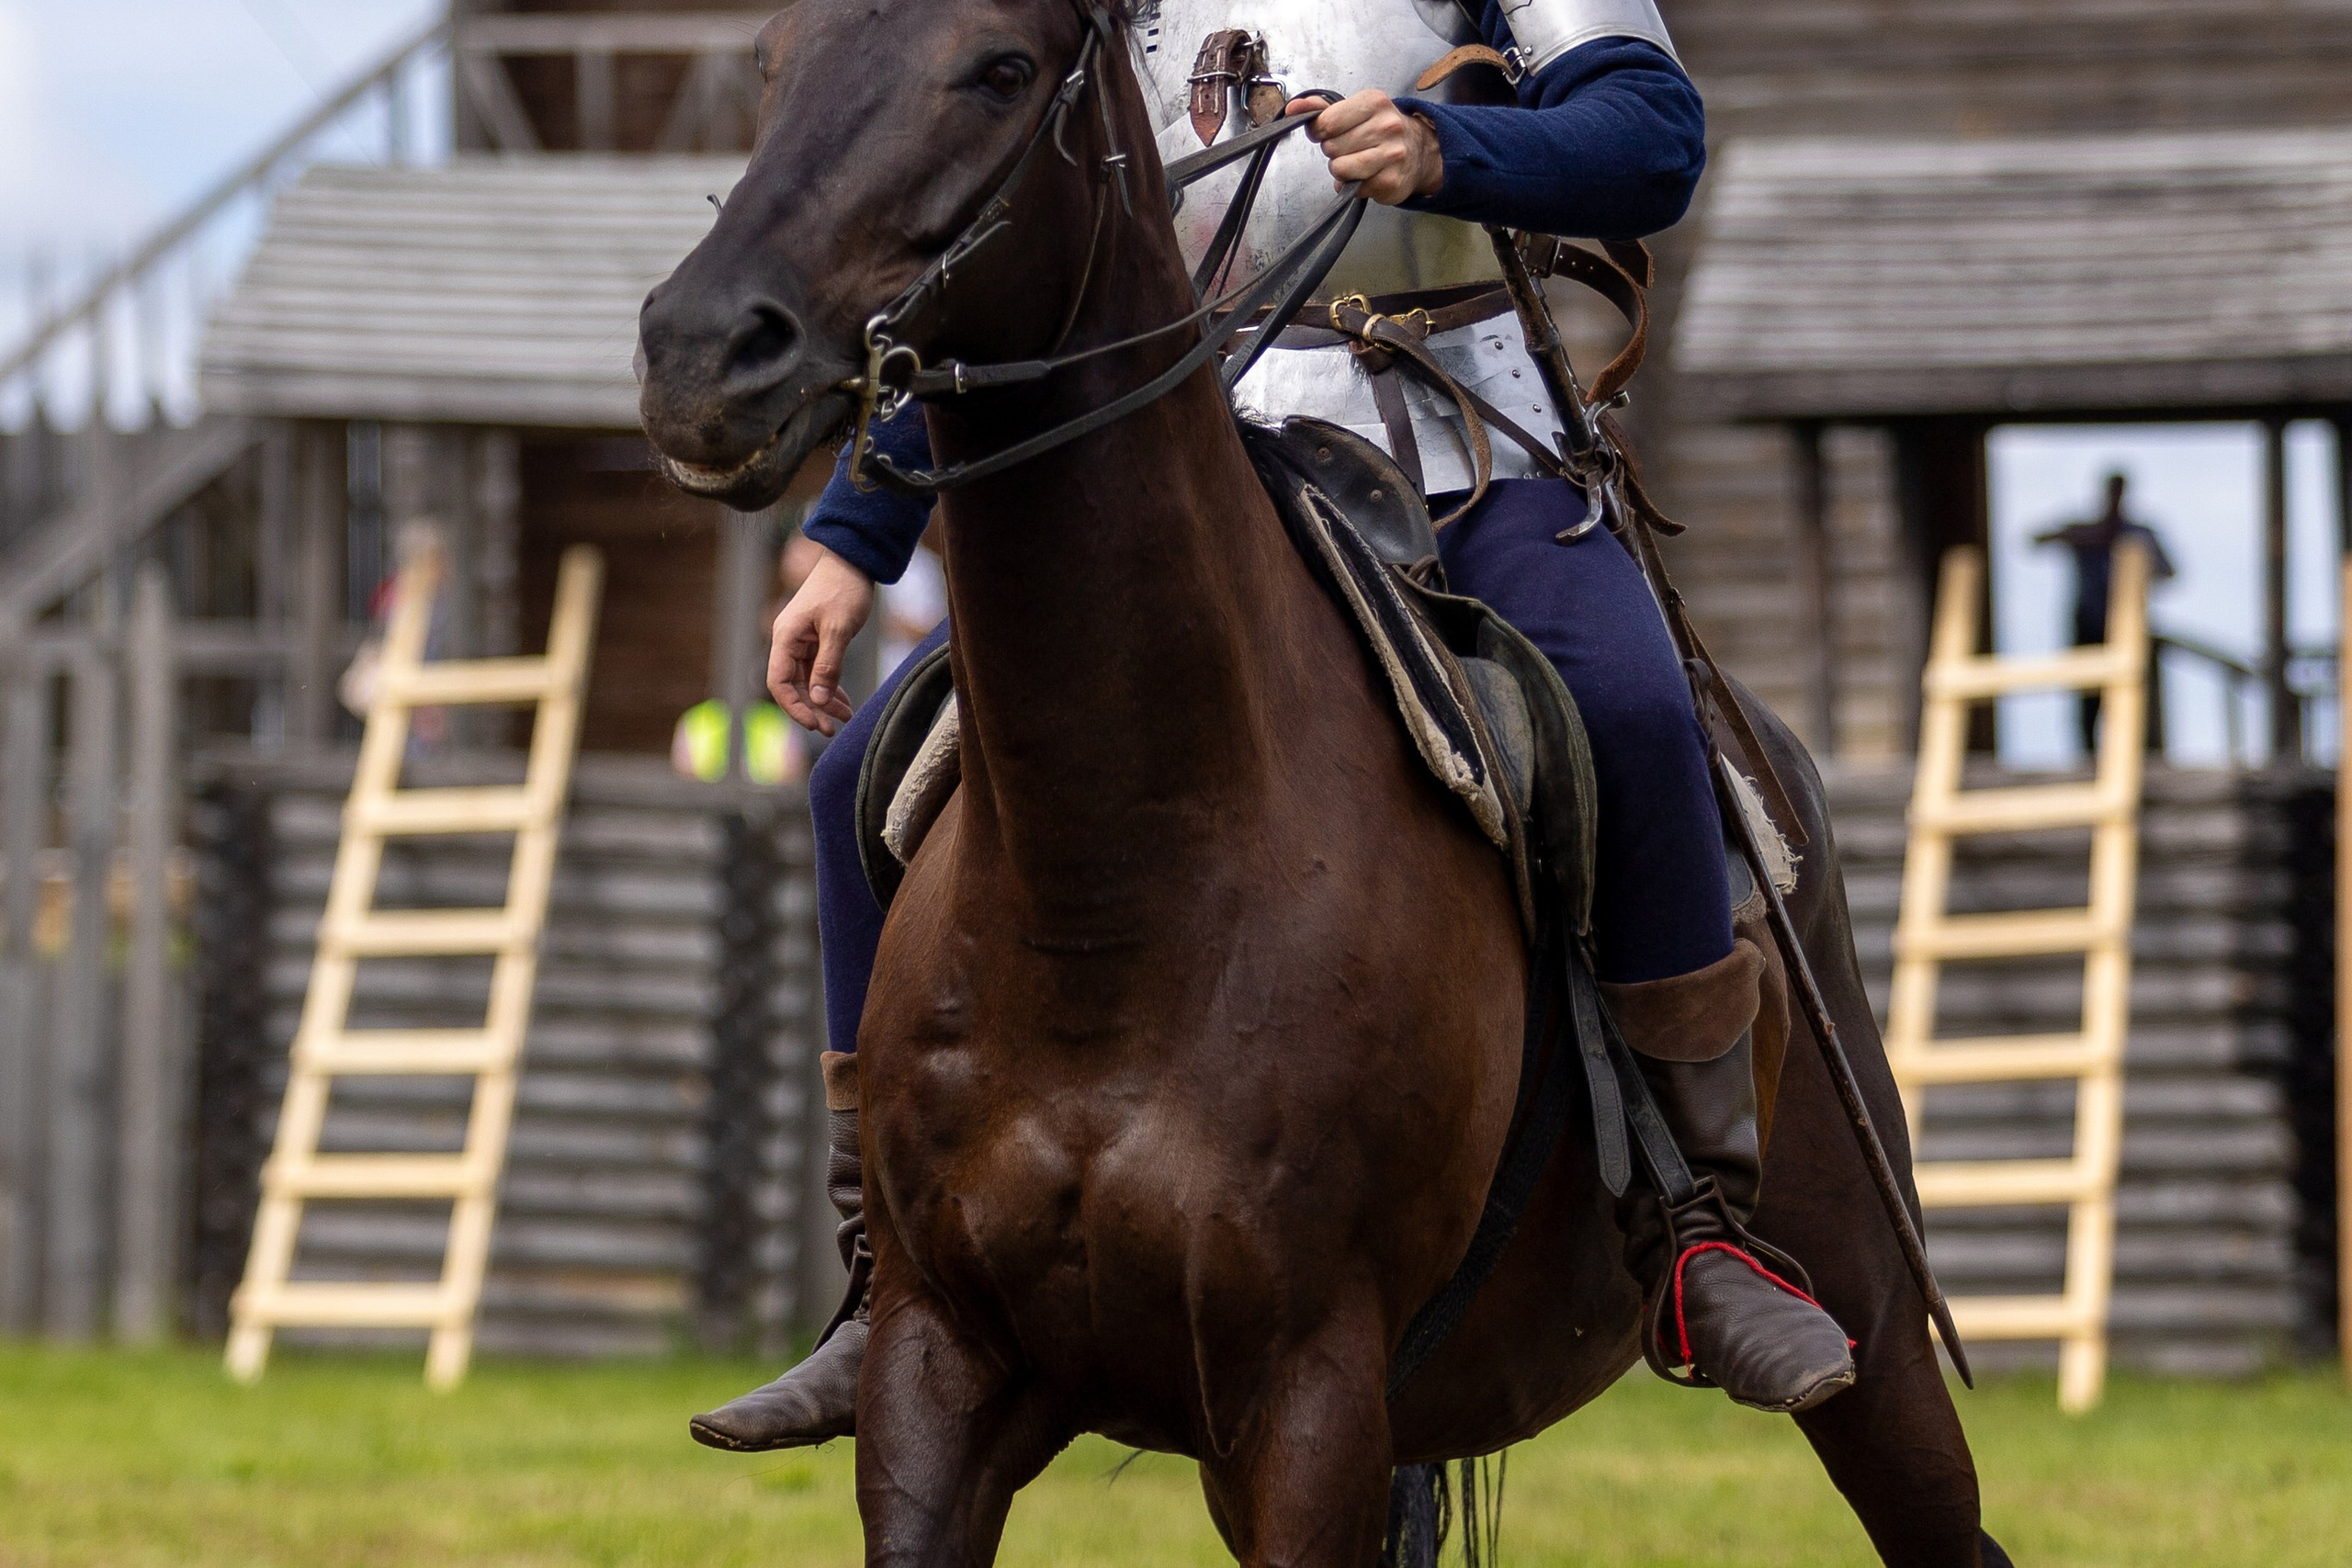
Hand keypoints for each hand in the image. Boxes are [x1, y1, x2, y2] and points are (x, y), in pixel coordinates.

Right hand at [767, 547, 873, 735]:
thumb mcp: (839, 629)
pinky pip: (817, 671)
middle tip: (831, 729)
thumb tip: (819, 701)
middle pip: (792, 686)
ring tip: (844, 719)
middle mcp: (788, 641)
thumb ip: (828, 665)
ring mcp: (801, 641)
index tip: (815, 724)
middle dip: (811, 709)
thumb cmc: (844, 589)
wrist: (853, 561)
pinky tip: (844, 702)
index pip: (779, 683)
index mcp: (785, 637)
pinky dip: (830, 687)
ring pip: (807, 681)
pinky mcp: (815, 640)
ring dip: (824, 701)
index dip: (794, 708)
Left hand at [1286, 90, 1443, 205]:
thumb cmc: (1380, 130)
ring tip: (1356, 162)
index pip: (1327, 122)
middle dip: (1334, 151)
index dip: (1320, 131)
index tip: (1330, 132)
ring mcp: (1391, 155)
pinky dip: (1354, 185)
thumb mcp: (1355, 110)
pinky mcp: (1390, 182)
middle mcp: (1387, 126)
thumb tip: (1293, 108)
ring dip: (1341, 169)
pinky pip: (1353, 188)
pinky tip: (1367, 175)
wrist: (1419, 151)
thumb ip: (1322, 108)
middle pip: (1331, 147)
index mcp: (1374, 102)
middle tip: (1350, 148)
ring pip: (1340, 168)